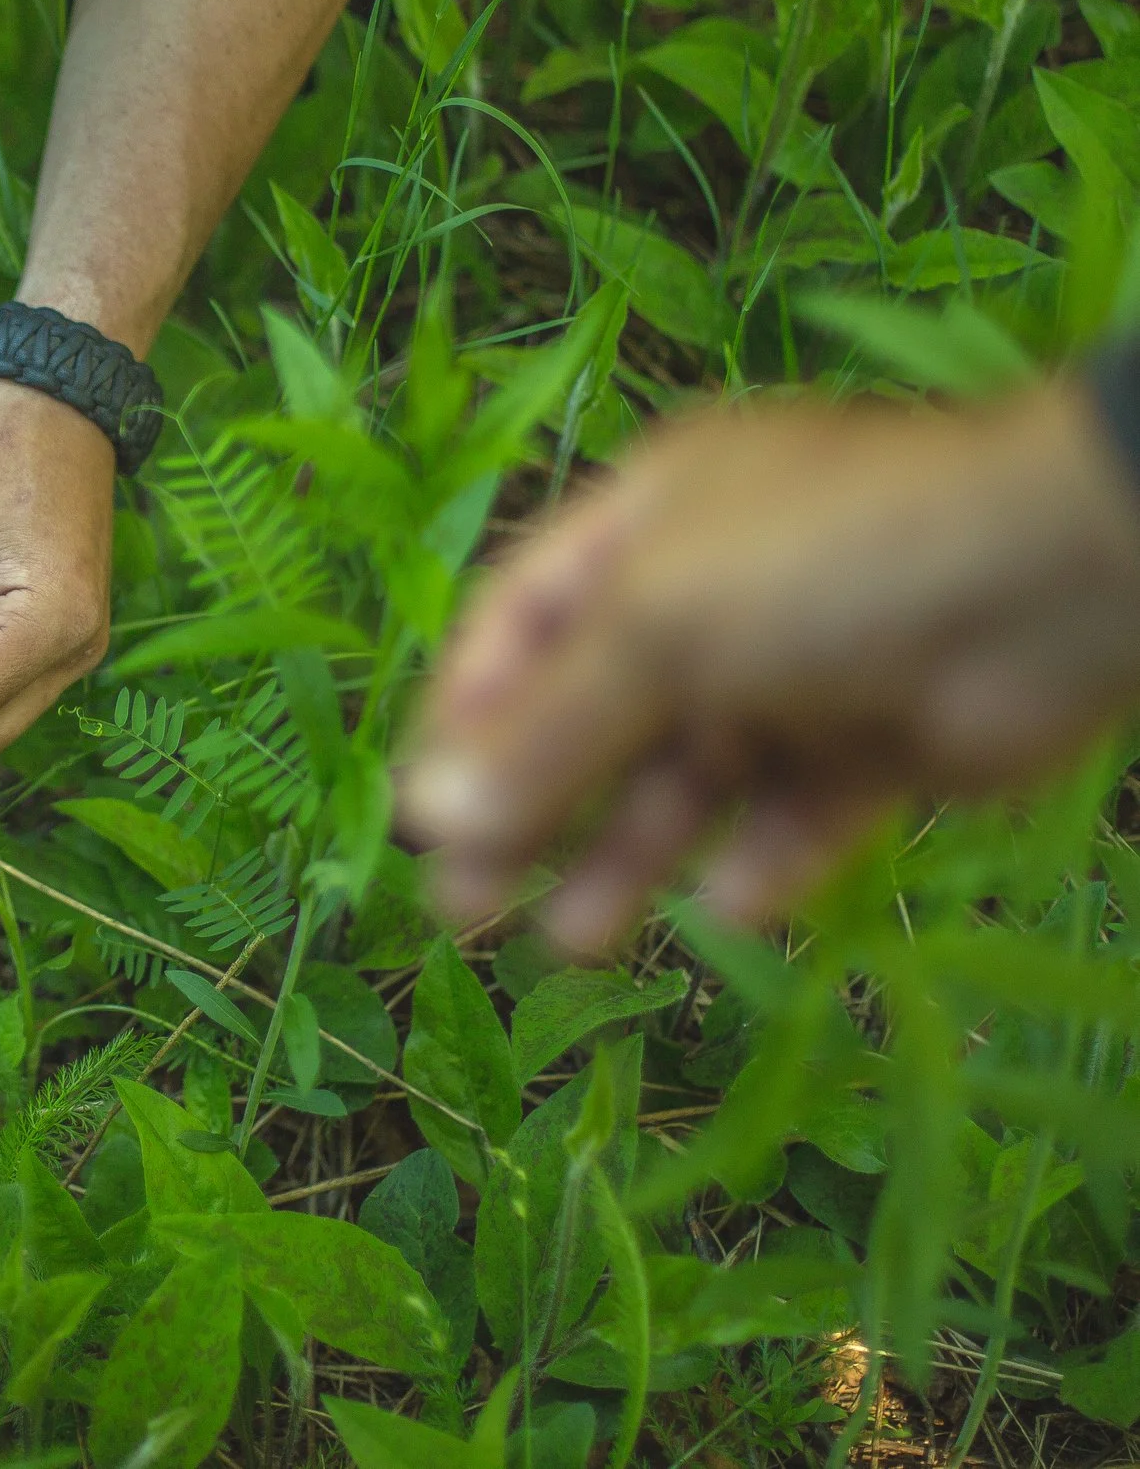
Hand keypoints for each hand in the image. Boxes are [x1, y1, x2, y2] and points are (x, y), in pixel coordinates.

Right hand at [399, 383, 1139, 955]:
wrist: (1057, 578)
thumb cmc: (821, 566)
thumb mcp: (655, 630)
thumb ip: (542, 731)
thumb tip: (426, 818)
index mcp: (644, 528)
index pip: (518, 630)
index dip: (462, 719)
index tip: (417, 814)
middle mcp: (710, 596)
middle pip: (589, 717)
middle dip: (529, 812)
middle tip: (462, 910)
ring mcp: (795, 674)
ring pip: (684, 780)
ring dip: (627, 858)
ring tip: (571, 947)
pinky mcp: (875, 745)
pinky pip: (793, 815)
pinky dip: (759, 863)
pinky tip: (730, 904)